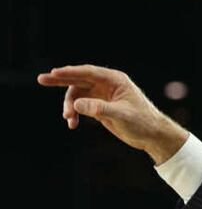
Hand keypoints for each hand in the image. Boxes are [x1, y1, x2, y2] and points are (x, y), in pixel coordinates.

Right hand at [37, 64, 188, 164]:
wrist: (153, 136)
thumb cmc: (142, 122)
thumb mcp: (121, 115)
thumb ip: (99, 109)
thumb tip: (76, 104)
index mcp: (115, 80)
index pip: (88, 72)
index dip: (70, 72)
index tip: (54, 73)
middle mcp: (107, 85)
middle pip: (79, 79)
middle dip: (60, 80)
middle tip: (41, 79)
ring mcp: (103, 96)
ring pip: (77, 95)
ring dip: (69, 106)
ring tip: (67, 119)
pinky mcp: (100, 108)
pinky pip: (81, 107)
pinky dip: (74, 114)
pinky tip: (72, 124)